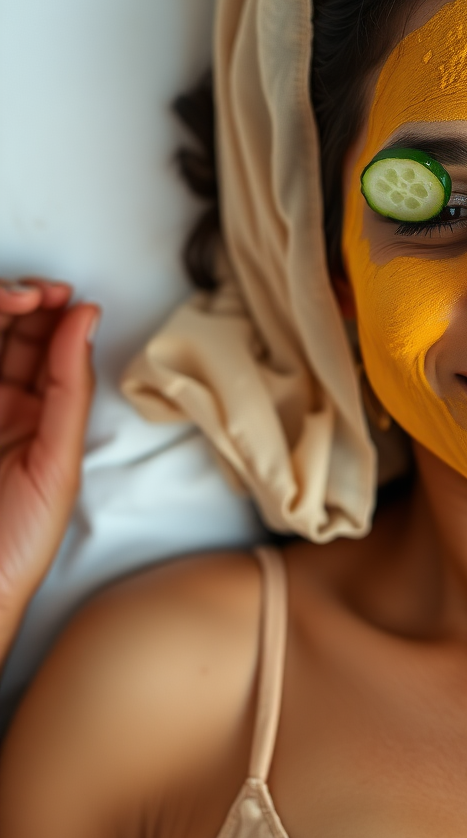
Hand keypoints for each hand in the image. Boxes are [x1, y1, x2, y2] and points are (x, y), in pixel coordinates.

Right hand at [0, 280, 98, 658]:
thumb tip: (87, 320)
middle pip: (5, 336)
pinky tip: (1, 317)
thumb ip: (68, 389)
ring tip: (21, 301)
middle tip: (41, 294)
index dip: (54, 317)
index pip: (42, 348)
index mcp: (31, 415)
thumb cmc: (15, 543)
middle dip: (22, 303)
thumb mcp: (56, 461)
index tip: (69, 298)